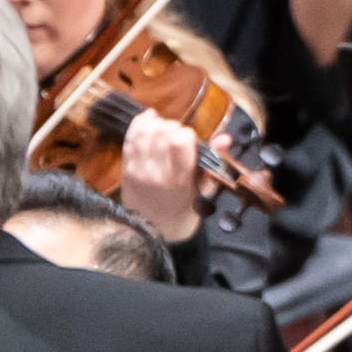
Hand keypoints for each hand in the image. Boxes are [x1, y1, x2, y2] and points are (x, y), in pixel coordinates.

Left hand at [117, 110, 206, 242]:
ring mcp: (138, 170)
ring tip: (164, 131)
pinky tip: (150, 121)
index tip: (189, 141)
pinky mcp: (126, 168)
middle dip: (172, 127)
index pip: (179, 142)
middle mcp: (157, 173)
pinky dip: (140, 124)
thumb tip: (225, 137)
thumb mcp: (204, 188)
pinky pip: (130, 137)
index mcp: (180, 179)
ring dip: (157, 125)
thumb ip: (214, 161)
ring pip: (145, 131)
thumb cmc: (185, 208)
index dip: (186, 134)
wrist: (155, 229)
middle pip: (162, 132)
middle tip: (177, 137)